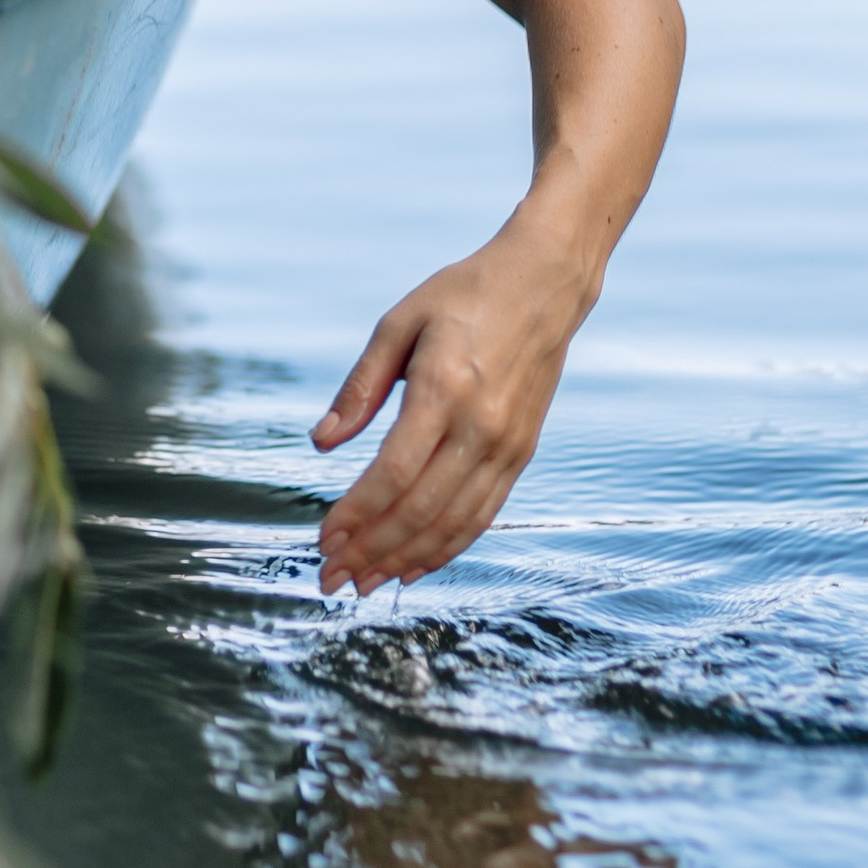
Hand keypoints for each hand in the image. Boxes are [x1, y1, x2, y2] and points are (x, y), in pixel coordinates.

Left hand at [309, 223, 594, 590]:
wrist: (545, 283)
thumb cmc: (465, 294)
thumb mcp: (399, 322)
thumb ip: (360, 386)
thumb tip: (322, 442)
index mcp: (445, 388)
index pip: (393, 473)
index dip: (356, 515)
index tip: (323, 539)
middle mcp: (482, 425)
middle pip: (420, 510)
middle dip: (371, 552)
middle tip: (333, 579)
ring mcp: (507, 445)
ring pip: (453, 523)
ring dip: (405, 560)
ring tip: (365, 583)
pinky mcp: (522, 453)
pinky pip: (482, 514)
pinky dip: (446, 547)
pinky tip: (414, 565)